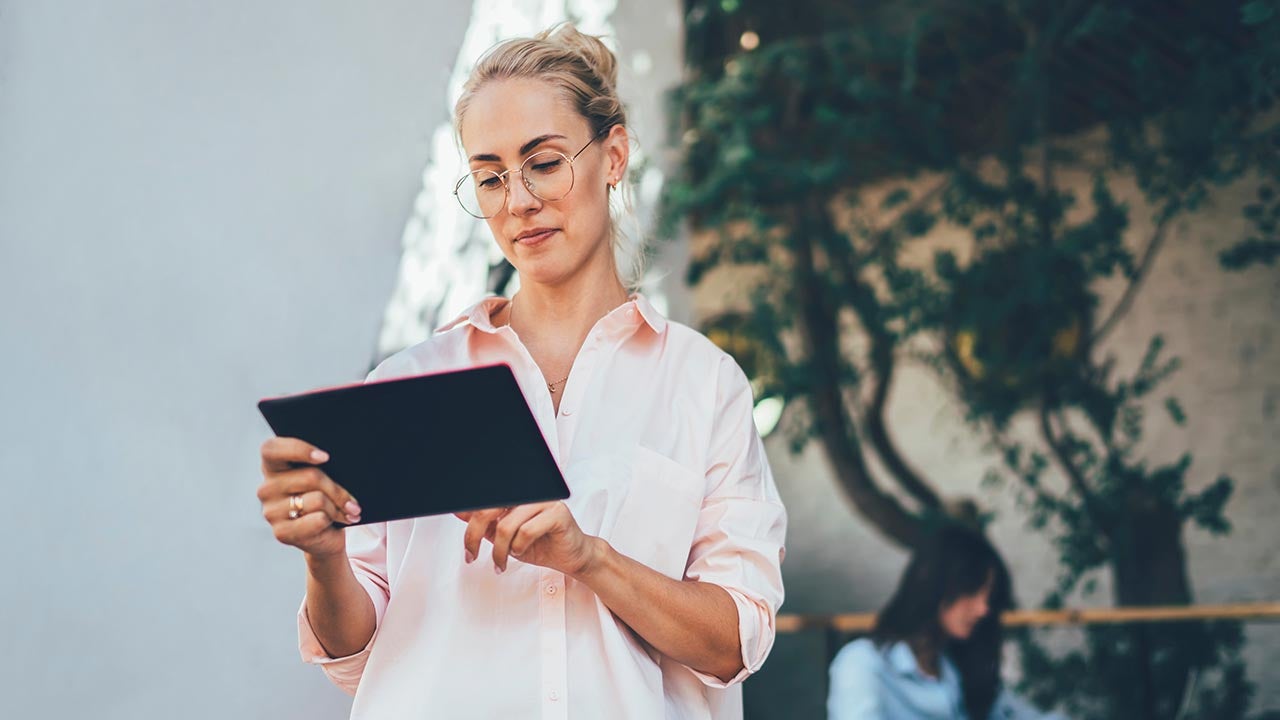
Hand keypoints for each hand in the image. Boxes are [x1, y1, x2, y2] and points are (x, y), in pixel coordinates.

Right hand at [258, 437, 361, 558]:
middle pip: (311, 476)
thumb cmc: (325, 498)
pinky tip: (335, 524)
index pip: (272, 450)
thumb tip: (341, 468)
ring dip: (338, 508)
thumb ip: (323, 467)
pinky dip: (332, 521)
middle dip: (338, 490)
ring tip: (345, 513)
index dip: (299, 450)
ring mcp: (270, 511)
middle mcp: (266, 488)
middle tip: (353, 502)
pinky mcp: (281, 532)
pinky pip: (318, 519)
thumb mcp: (324, 477)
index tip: (325, 457)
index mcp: (272, 466)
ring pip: (318, 499)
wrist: (325, 534)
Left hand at [457, 501, 600, 576]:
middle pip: (489, 509)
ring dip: (500, 550)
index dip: (468, 516)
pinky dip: (519, 547)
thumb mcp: (504, 536)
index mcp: (515, 496)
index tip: (459, 536)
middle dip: (474, 536)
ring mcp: (543, 500)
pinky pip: (526, 531)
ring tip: (502, 562)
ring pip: (506, 525)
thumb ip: (485, 523)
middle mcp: (528, 493)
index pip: (484, 501)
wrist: (571, 557)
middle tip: (471, 556)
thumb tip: (459, 511)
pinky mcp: (557, 512)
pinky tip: (522, 552)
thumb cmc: (539, 545)